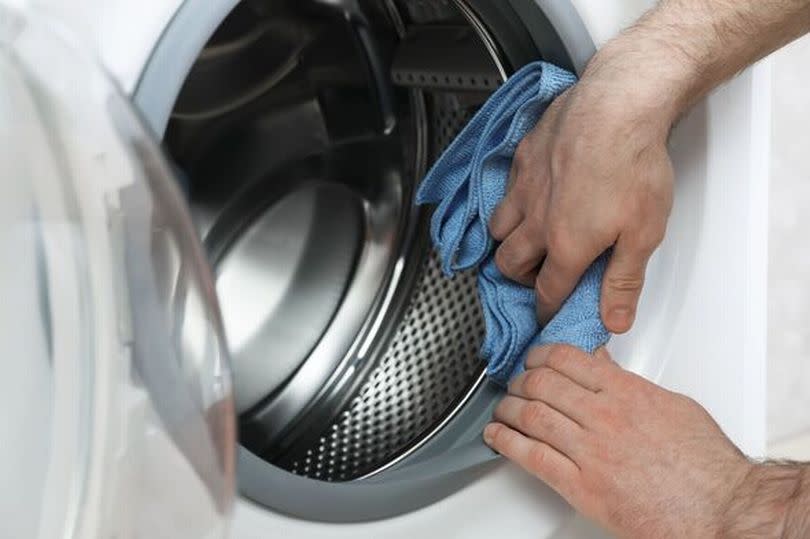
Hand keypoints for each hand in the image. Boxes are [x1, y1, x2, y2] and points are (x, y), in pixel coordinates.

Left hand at [483, 345, 753, 537]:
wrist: (721, 511)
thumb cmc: (707, 465)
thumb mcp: (673, 405)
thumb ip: (631, 383)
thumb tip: (604, 367)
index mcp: (627, 392)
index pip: (567, 359)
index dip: (540, 355)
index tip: (533, 359)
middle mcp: (605, 417)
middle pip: (543, 383)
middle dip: (521, 380)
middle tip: (515, 383)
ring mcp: (591, 452)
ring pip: (532, 415)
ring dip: (509, 408)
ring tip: (503, 407)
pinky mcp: (583, 487)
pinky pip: (532, 457)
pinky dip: (506, 442)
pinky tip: (497, 435)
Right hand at [489, 45, 676, 332]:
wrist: (618, 104)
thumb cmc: (633, 164)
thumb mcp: (644, 233)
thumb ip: (624, 281)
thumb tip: (614, 321)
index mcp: (565, 245)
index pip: (547, 291)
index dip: (547, 310)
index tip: (548, 314)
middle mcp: (536, 220)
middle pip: (509, 263)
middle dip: (520, 278)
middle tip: (537, 277)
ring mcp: (525, 187)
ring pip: (497, 227)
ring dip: (508, 241)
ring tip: (526, 239)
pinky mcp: (524, 157)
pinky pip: (504, 189)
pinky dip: (510, 201)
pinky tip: (529, 194)